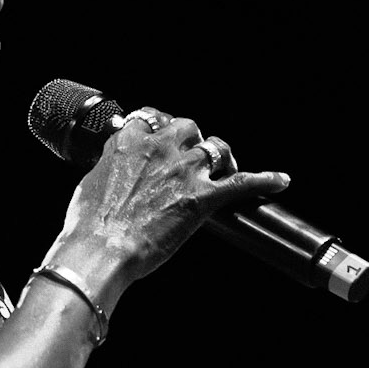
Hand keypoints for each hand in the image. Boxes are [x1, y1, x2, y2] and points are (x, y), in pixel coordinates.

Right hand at [51, 108, 288, 293]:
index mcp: (129, 141)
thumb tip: (114, 167)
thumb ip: (110, 167)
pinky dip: (265, 180)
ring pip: (216, 148)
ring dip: (222, 157)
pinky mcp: (202, 198)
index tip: (165, 134)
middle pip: (189, 126)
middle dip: (194, 139)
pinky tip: (280, 181)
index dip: (163, 125)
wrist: (100, 249)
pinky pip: (243, 183)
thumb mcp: (91, 182)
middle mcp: (160, 148)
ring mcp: (184, 171)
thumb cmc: (88, 224)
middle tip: (194, 157)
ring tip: (225, 168)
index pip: (153, 117)